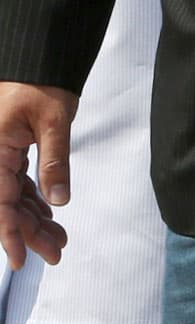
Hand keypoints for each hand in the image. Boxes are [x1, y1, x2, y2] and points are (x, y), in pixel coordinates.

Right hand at [0, 83, 72, 270]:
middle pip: (7, 206)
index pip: (1, 205)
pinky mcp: (9, 153)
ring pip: (13, 198)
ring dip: (34, 220)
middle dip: (30, 233)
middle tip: (57, 252)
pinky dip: (34, 201)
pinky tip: (50, 215)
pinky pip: (18, 184)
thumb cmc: (42, 86)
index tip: (21, 261)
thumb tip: (59, 201)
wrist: (39, 63)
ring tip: (60, 239)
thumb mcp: (54, 123)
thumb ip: (55, 162)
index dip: (11, 235)